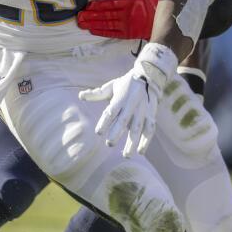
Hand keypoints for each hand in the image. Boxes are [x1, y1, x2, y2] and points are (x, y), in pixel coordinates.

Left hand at [77, 0, 157, 39]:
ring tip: (82, 23)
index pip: (111, 3)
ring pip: (107, 24)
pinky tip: (93, 30)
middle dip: (91, 15)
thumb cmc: (156, 1)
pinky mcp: (129, 34)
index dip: (98, 5)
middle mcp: (128, 14)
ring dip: (93, 24)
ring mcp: (128, 25)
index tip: (88, 5)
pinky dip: (102, 32)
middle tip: (78, 16)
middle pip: (106, 15)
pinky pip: (113, 33)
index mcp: (131, 2)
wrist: (168, 20)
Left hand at [79, 42, 176, 156]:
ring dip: (133, 142)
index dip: (105, 121)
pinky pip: (150, 129)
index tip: (98, 132)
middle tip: (109, 144)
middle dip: (117, 132)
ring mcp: (142, 110)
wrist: (148, 76)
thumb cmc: (125, 84)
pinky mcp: (151, 114)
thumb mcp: (111, 86)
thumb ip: (96, 93)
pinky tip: (140, 151)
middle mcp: (132, 104)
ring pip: (138, 128)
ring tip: (126, 155)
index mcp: (120, 98)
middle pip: (124, 120)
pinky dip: (146, 140)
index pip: (111, 111)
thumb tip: (80, 95)